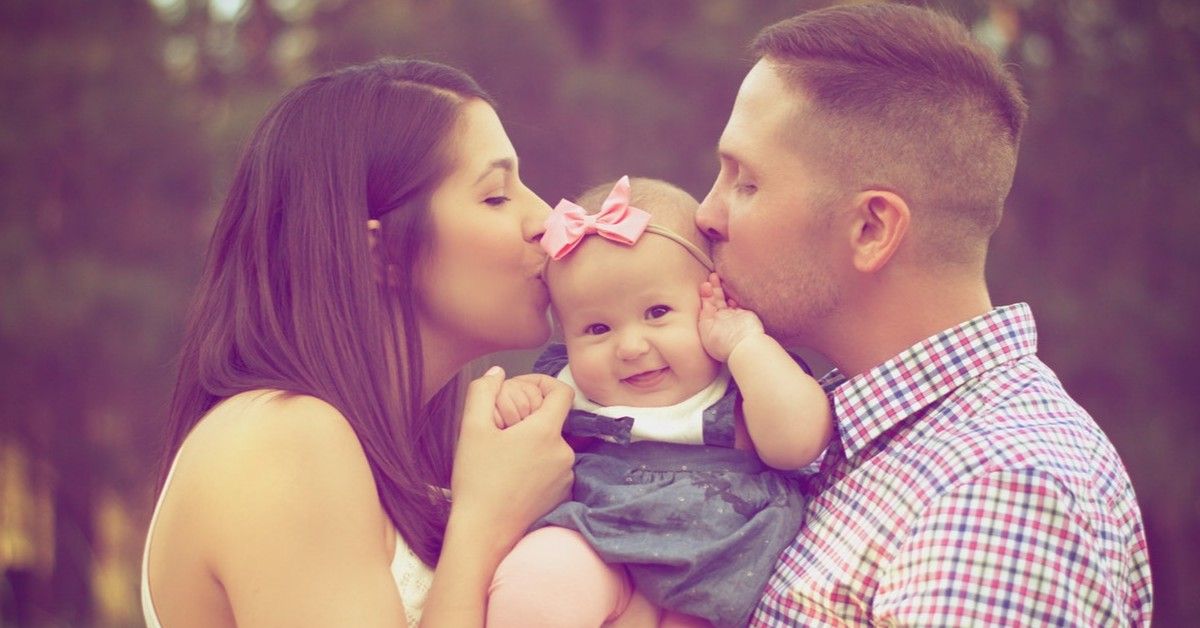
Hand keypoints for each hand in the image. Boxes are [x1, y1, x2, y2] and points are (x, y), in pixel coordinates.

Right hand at [450, 367, 574, 550]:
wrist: (484, 535)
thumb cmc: (476, 481)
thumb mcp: (471, 430)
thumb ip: (482, 392)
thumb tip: (497, 373)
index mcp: (546, 432)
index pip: (562, 392)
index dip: (543, 383)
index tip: (522, 389)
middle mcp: (564, 452)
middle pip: (553, 421)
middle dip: (529, 418)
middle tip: (500, 428)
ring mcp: (566, 477)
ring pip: (551, 446)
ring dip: (532, 444)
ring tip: (503, 456)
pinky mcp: (562, 496)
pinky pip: (553, 469)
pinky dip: (537, 466)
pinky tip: (512, 477)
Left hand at [699, 272, 766, 361]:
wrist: (743, 348)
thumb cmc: (722, 343)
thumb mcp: (706, 330)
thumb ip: (705, 315)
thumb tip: (705, 303)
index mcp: (710, 324)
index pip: (706, 306)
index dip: (705, 294)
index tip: (705, 286)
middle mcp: (721, 320)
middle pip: (715, 300)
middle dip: (713, 288)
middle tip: (712, 276)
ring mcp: (733, 317)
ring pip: (726, 300)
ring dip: (722, 289)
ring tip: (717, 277)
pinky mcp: (745, 315)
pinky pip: (738, 303)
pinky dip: (734, 297)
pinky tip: (730, 293)